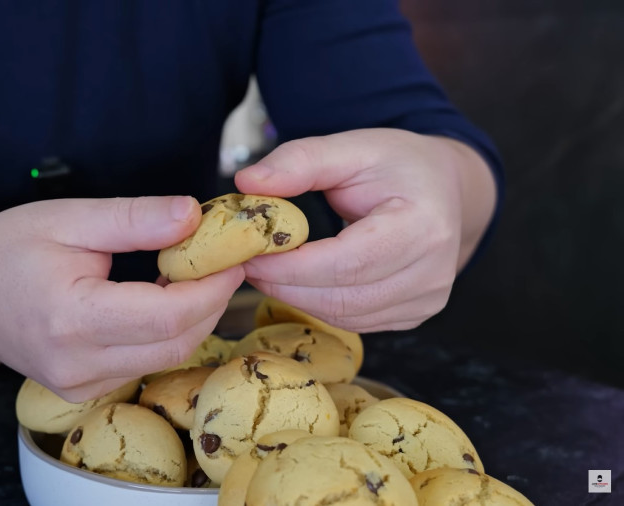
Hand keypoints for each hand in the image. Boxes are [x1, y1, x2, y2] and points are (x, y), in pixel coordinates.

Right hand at [0, 196, 244, 401]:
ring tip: (189, 273)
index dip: (213, 286)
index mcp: (71, 317)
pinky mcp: (83, 390)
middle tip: (221, 260)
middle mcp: (76, 364)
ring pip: (167, 358)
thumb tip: (194, 214)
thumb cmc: (5, 250)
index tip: (233, 254)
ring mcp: (79, 385)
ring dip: (192, 317)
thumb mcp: (68, 218)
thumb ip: (134, 219)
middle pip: (178, 343)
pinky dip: (167, 333)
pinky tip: (159, 298)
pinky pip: (145, 364)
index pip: (169, 315)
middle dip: (212, 301)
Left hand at [234, 128, 495, 331]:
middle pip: (343, 297)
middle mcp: (434, 271)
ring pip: (344, 315)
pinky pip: (354, 320)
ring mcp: (427, 299)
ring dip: (296, 297)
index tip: (248, 254)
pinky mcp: (415, 314)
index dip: (291, 266)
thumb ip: (300, 161)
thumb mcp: (351, 147)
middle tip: (246, 264)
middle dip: (285, 285)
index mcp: (424, 225)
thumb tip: (247, 183)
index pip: (347, 262)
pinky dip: (318, 304)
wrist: (444, 187)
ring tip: (267, 269)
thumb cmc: (397, 165)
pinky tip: (297, 281)